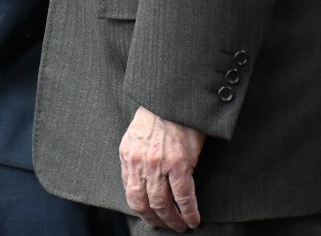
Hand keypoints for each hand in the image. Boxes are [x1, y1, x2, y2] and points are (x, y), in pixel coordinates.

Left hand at [120, 106, 205, 230]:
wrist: (173, 98)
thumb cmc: (158, 114)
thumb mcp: (137, 135)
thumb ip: (137, 157)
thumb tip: (141, 181)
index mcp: (128, 155)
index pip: (130, 192)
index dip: (140, 209)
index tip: (149, 216)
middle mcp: (140, 162)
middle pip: (143, 203)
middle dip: (154, 219)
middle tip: (163, 226)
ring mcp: (159, 165)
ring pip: (162, 203)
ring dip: (172, 220)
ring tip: (179, 226)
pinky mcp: (179, 164)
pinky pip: (183, 196)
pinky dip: (188, 212)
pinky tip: (193, 219)